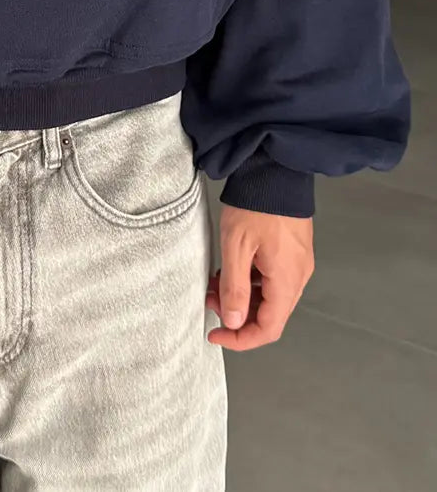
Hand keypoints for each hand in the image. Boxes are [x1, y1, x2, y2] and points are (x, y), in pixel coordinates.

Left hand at [205, 206, 313, 350]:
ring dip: (242, 296)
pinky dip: (251, 281)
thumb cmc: (256, 204)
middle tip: (210, 300)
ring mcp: (298, 264)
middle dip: (237, 314)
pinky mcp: (293, 252)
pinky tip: (230, 270)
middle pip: (270, 315)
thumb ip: (234, 287)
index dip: (241, 339)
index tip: (216, 335)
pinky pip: (273, 279)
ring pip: (270, 297)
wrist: (275, 171)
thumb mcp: (236, 247)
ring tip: (215, 282)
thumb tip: (233, 322)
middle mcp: (298, 277)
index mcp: (287, 280)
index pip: (268, 328)